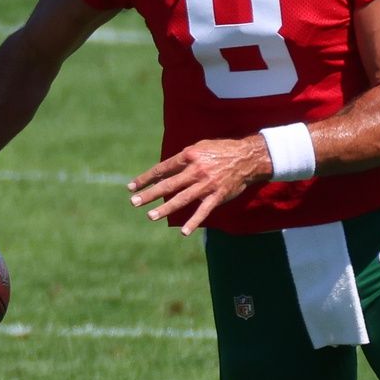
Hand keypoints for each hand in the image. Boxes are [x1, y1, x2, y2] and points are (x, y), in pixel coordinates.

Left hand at [128, 137, 268, 234]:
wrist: (248, 158)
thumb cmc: (222, 150)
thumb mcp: (200, 147)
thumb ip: (183, 158)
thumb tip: (165, 170)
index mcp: (189, 156)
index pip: (162, 169)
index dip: (146, 178)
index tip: (131, 187)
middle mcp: (196, 171)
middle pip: (168, 185)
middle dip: (149, 194)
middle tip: (134, 202)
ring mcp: (206, 185)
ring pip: (181, 199)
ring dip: (165, 208)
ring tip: (150, 216)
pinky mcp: (217, 196)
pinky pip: (203, 211)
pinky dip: (194, 222)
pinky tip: (183, 232)